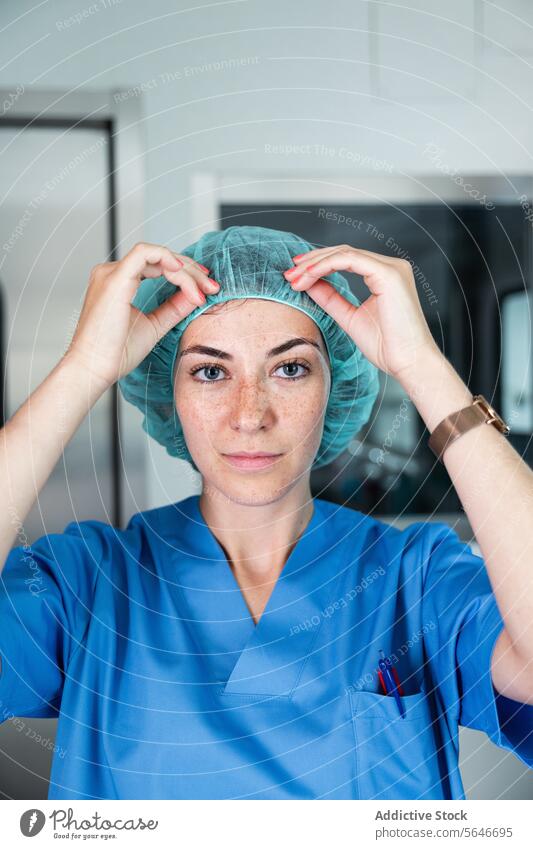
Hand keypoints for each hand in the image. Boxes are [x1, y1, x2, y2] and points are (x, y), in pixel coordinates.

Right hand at [64, 241, 219, 389]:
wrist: (94, 368)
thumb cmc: (116, 352)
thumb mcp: (155, 325)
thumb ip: (174, 308)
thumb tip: (196, 295)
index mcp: (118, 282)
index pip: (158, 266)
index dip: (186, 274)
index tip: (206, 290)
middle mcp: (112, 273)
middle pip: (160, 259)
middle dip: (191, 271)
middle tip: (212, 286)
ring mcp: (111, 273)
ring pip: (157, 255)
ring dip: (184, 269)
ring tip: (202, 288)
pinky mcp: (114, 278)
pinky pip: (146, 253)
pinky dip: (168, 259)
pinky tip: (183, 273)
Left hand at [283, 243, 440, 380]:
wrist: (409, 363)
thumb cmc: (388, 347)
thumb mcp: (349, 318)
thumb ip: (331, 299)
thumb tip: (308, 283)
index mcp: (385, 275)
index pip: (345, 260)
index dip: (318, 265)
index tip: (295, 277)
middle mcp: (391, 266)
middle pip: (342, 252)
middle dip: (312, 262)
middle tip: (289, 274)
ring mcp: (392, 267)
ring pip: (343, 253)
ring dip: (314, 264)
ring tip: (294, 277)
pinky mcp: (388, 273)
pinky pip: (349, 260)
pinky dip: (325, 266)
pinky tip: (309, 277)